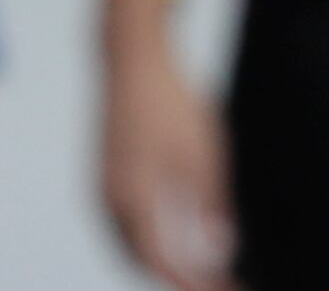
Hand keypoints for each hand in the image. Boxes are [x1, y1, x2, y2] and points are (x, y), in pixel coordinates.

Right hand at [101, 29, 236, 290]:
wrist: (133, 60)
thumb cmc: (171, 104)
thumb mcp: (204, 156)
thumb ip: (210, 206)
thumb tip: (220, 250)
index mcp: (134, 203)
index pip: (163, 264)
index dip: (193, 283)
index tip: (223, 290)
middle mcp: (112, 205)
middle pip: (142, 260)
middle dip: (178, 277)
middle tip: (216, 282)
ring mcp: (105, 191)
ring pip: (132, 244)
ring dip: (163, 262)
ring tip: (201, 268)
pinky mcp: (107, 177)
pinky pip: (127, 224)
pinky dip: (151, 239)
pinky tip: (176, 234)